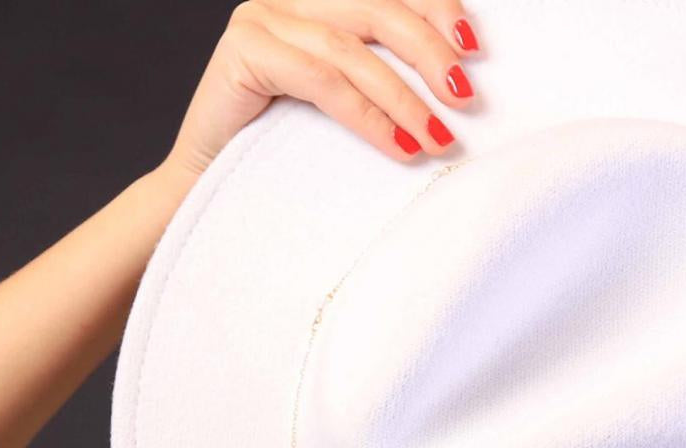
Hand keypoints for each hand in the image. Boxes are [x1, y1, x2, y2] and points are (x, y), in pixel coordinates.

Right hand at [160, 0, 480, 183]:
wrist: (209, 192)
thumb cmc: (284, 158)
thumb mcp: (346, 113)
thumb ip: (381, 83)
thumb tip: (457, 91)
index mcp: (318, 4)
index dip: (436, 9)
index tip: (476, 49)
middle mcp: (290, 1)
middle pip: (378, 9)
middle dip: (430, 54)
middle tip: (466, 100)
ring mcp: (263, 20)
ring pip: (352, 50)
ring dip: (405, 98)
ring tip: (440, 138)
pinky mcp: (244, 50)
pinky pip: (322, 80)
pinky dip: (368, 115)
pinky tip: (401, 147)